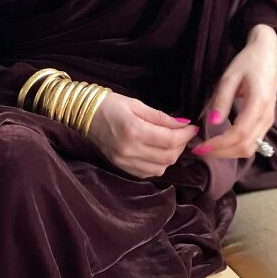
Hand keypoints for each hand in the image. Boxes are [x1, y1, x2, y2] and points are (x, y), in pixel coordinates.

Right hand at [84, 91, 198, 177]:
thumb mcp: (136, 104)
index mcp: (134, 130)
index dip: (186, 134)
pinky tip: (157, 151)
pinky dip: (158, 164)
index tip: (193, 127)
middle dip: (181, 145)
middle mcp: (130, 150)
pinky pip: (148, 173)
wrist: (83, 115)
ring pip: (160, 168)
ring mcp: (124, 162)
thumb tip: (184, 123)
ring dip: (171, 156)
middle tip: (184, 133)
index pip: (170, 139)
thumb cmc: (109, 104)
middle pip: (168, 156)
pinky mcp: (121, 167)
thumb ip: (161, 117)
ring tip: (171, 142)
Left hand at [191, 24, 276, 158]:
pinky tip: (221, 143)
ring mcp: (269, 120)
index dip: (219, 145)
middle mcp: (267, 116)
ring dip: (229, 153)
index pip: (238, 134)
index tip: (200, 147)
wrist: (268, 55)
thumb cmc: (248, 62)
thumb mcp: (230, 76)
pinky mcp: (267, 121)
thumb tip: (212, 123)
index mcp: (258, 104)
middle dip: (221, 153)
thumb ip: (222, 99)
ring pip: (251, 148)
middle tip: (199, 150)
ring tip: (208, 148)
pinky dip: (236, 147)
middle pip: (245, 147)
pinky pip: (254, 142)